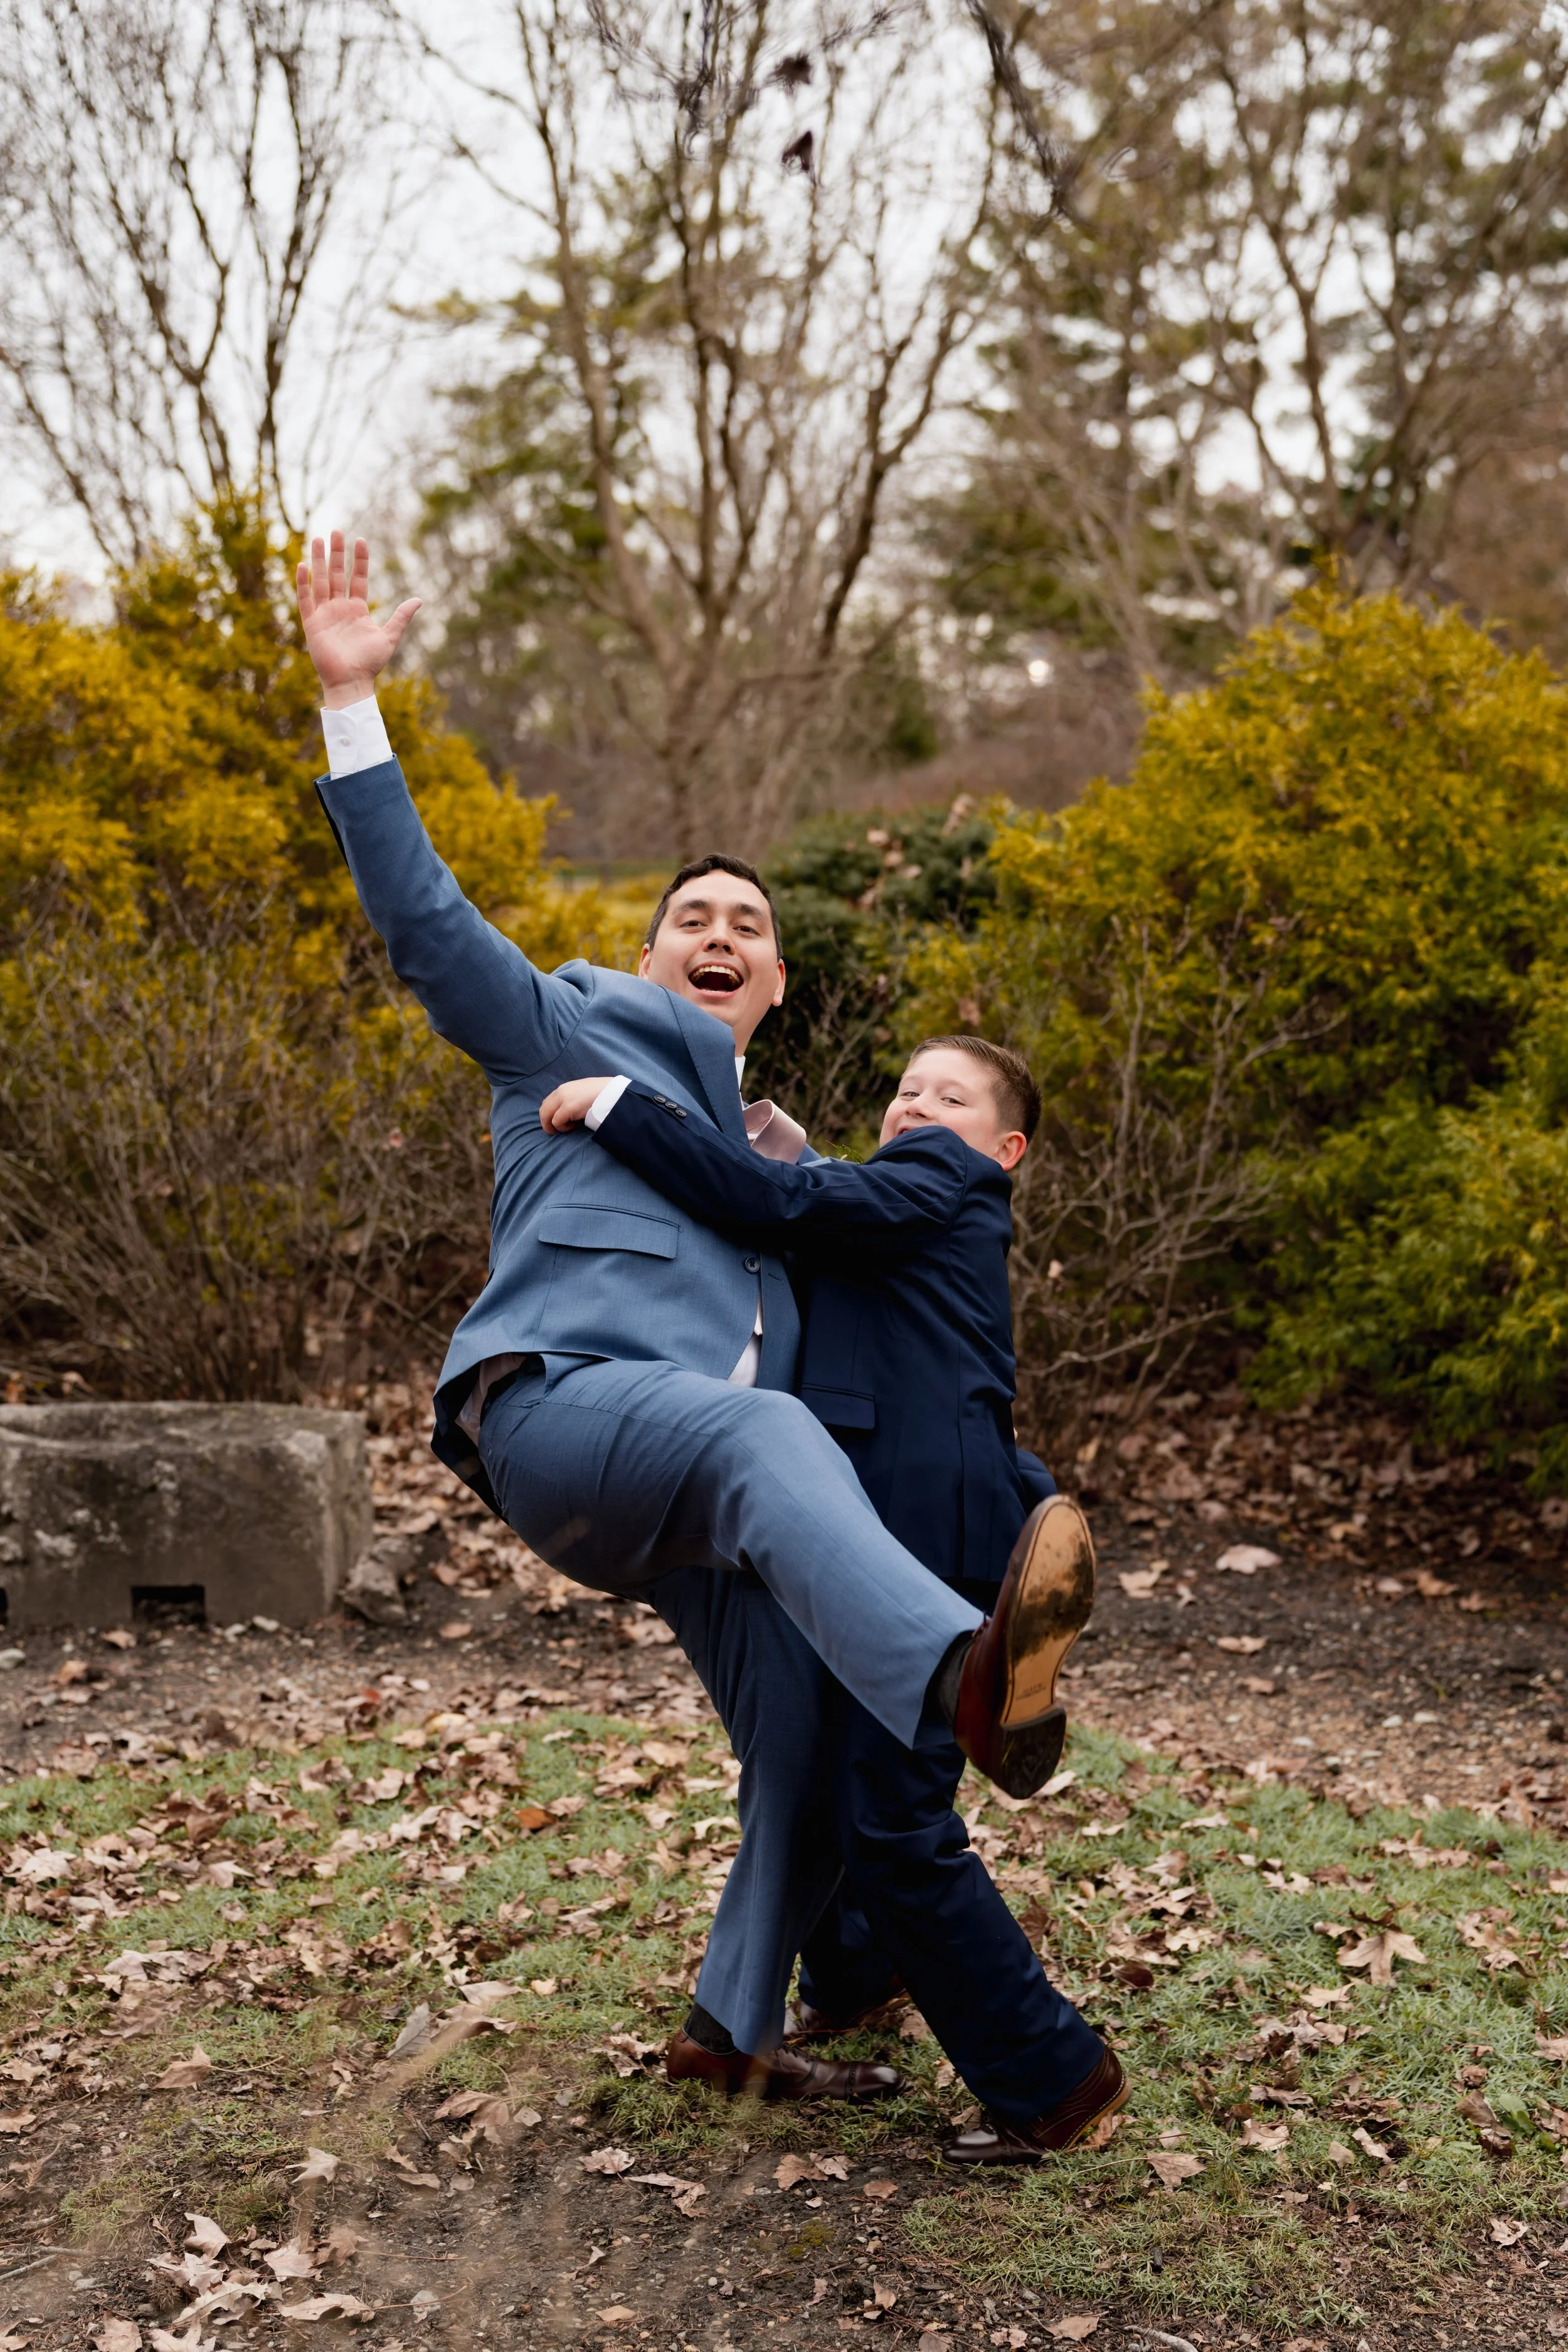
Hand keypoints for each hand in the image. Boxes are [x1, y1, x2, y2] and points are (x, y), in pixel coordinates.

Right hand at [296, 530, 421, 707]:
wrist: (352, 682)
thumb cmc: (370, 663)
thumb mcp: (390, 636)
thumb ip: (401, 617)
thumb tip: (419, 600)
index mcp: (357, 610)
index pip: (357, 578)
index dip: (359, 559)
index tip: (360, 539)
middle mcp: (340, 608)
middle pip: (337, 574)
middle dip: (337, 553)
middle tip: (336, 531)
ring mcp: (325, 614)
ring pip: (321, 581)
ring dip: (319, 561)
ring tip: (318, 539)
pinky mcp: (312, 624)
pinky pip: (306, 600)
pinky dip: (303, 583)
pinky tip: (303, 565)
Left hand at [539, 1077, 615, 1133]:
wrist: (613, 1092)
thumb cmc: (602, 1094)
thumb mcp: (584, 1093)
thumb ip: (574, 1099)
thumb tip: (568, 1112)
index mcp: (565, 1088)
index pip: (548, 1102)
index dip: (549, 1114)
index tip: (556, 1123)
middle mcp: (562, 1091)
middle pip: (543, 1109)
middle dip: (546, 1122)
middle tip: (555, 1131)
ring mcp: (564, 1098)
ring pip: (546, 1115)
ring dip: (552, 1126)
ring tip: (564, 1130)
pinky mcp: (568, 1107)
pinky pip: (557, 1121)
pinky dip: (562, 1127)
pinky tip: (573, 1127)